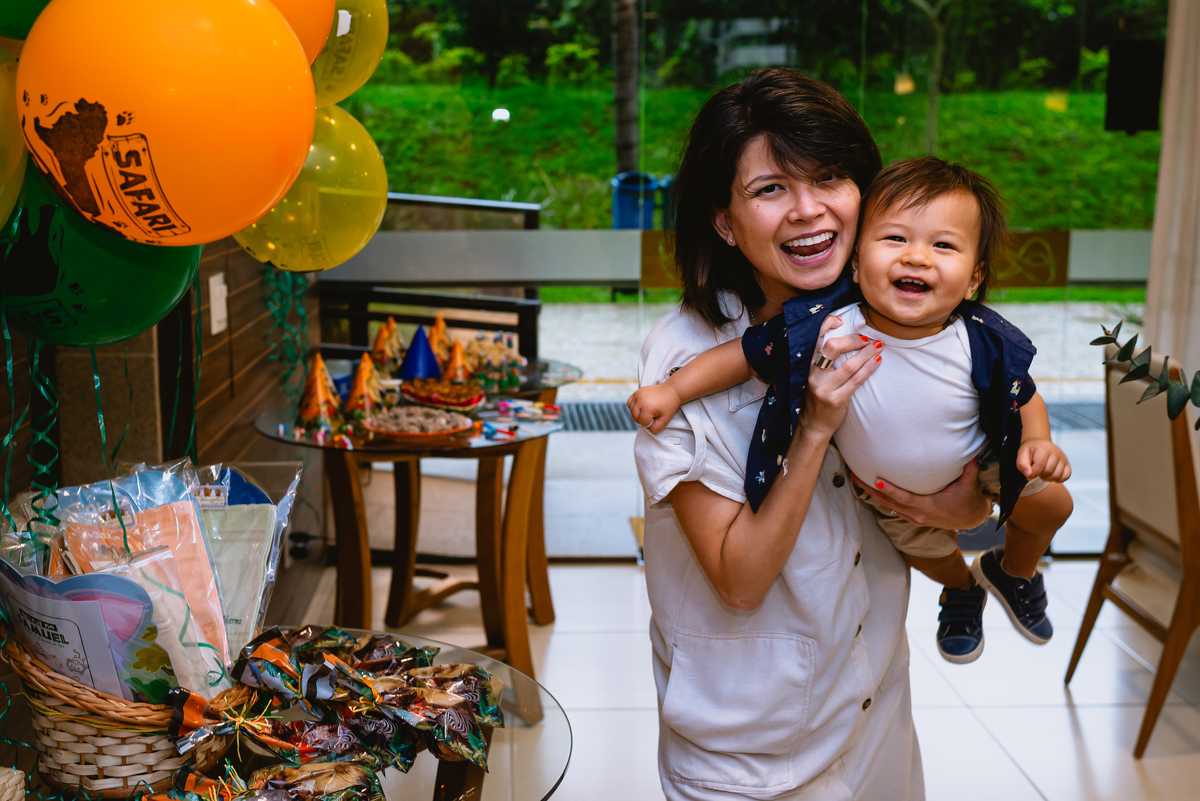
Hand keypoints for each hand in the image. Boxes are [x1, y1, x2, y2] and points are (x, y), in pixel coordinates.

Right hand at [627, 383, 682, 433]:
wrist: (671, 391)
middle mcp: (640, 400)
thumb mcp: (665, 420)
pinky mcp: (637, 391)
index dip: (649, 423)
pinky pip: (629, 402)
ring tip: (646, 411)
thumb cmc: (669, 405)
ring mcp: (638, 394)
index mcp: (648, 407)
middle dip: (642, 419)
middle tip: (651, 416)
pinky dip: (633, 406)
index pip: (642, 422)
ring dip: (637, 413)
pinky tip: (641, 407)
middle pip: (634, 417)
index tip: (656, 417)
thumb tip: (647, 428)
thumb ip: (655, 428)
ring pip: (631, 410)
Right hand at [800, 316, 881, 440]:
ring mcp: (825, 388)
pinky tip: (877, 360)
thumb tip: (844, 338)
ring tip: (878, 346)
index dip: (825, 325)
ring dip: (867, 353)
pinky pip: (857, 380)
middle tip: (866, 338)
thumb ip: (822, 360)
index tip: (840, 321)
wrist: (813, 425)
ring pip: (849, 365)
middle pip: (832, 348)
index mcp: (806, 365)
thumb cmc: (817, 397)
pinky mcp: (837, 399)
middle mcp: (813, 375)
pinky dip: (869, 368)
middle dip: (853, 340)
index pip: (814, 338)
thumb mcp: (813, 376)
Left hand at [851, 458, 992, 529]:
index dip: (890, 490)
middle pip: (889, 503)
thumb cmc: (968, 499)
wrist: (970, 519)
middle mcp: (918, 514)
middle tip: (855, 477)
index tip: (876, 481)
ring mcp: (914, 518)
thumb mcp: (970, 484)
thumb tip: (971, 452)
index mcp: (930, 506)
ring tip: (857, 480)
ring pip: (888, 506)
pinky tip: (870, 489)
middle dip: (871, 490)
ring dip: (871, 494)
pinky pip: (893, 508)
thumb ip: (969, 469)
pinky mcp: (912, 518)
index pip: (905, 498)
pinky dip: (881, 499)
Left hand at [1017, 438, 1071, 482]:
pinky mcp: (1067, 463)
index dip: (1033, 473)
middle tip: (1036, 471)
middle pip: (1049, 471)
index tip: (1028, 474)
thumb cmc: (1030, 451)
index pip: (1040, 465)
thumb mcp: (1021, 454)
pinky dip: (1058, 479)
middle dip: (1040, 475)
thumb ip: (1022, 464)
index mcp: (1044, 447)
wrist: (1039, 445)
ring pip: (1057, 475)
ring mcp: (1063, 457)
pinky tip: (1051, 475)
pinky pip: (1066, 476)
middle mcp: (1056, 451)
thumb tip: (1028, 474)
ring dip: (1048, 478)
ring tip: (1042, 472)